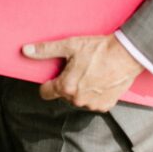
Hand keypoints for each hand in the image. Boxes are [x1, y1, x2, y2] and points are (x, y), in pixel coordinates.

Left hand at [22, 34, 141, 111]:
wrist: (126, 54)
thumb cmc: (98, 49)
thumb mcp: (69, 45)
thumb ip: (45, 50)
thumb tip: (26, 51)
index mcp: (66, 87)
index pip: (45, 93)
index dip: (47, 83)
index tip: (53, 75)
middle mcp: (78, 100)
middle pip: (63, 94)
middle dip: (67, 83)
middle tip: (77, 68)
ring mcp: (92, 104)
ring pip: (78, 98)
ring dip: (81, 89)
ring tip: (90, 72)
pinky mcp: (106, 105)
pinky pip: (93, 102)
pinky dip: (94, 93)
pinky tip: (100, 79)